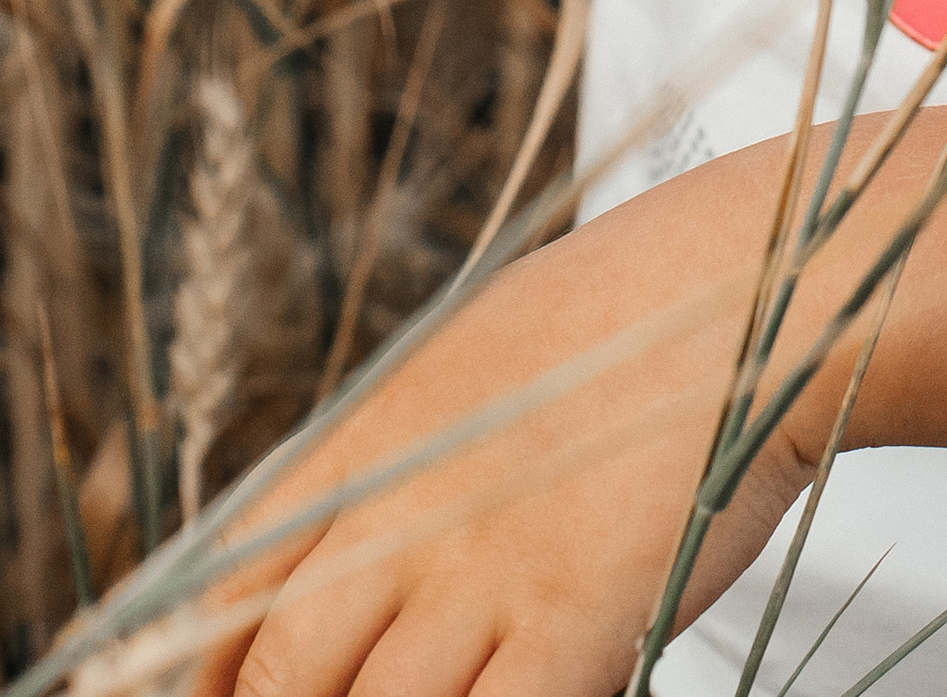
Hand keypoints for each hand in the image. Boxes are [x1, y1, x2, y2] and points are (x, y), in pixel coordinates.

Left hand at [196, 156, 833, 696]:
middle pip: (282, 671)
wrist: (751, 287)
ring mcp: (485, 574)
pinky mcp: (572, 624)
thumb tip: (324, 543)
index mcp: (367, 440)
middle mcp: (405, 512)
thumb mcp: (465, 355)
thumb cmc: (624, 317)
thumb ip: (387, 456)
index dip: (195, 673)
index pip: (227, 586)